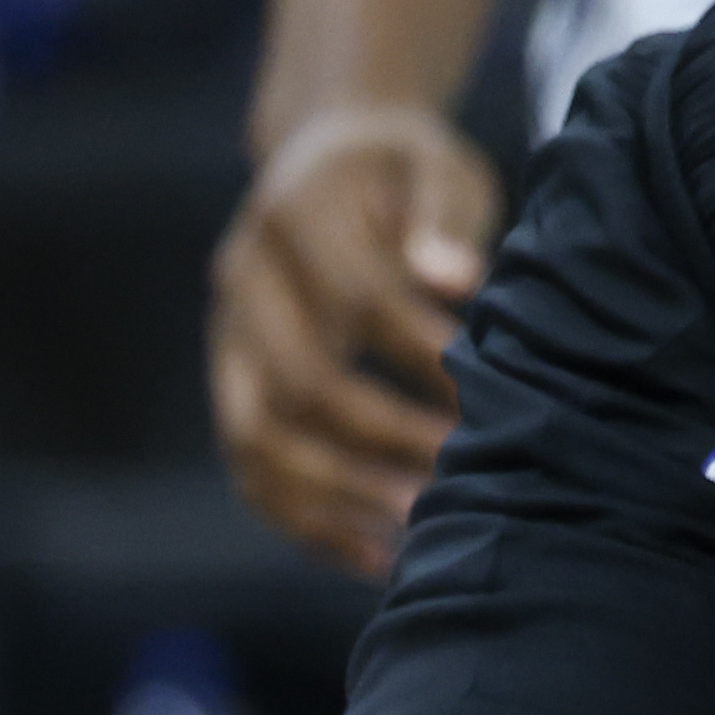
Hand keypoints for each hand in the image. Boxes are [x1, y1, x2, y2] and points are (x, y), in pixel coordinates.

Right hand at [213, 103, 502, 573]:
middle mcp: (241, 278)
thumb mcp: (435, 170)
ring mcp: (226, 338)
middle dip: (381, 440)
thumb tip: (453, 278)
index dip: (422, 356)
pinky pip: (252, 469)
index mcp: (291, 215)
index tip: (488, 399)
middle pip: (295, 382)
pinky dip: (308, 522)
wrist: (328, 156)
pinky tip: (379, 557)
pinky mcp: (233, 384)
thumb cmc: (404, 173)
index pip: (356, 301)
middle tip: (459, 480)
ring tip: (420, 531)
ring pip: (256, 439)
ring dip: (338, 496)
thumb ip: (444, 220)